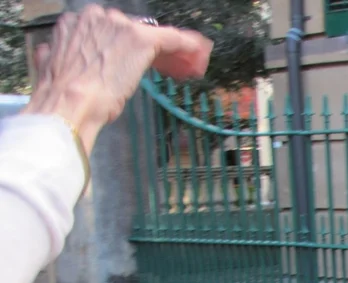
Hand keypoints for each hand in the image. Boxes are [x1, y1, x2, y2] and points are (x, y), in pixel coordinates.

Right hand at [23, 5, 212, 152]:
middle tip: (163, 67)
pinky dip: (187, 46)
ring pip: (153, 35)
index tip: (135, 59)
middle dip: (148, 50)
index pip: (110, 29)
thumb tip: (50, 56)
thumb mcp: (51, 67)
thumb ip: (56, 56)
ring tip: (184, 67)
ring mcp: (120, 26)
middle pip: (133, 30)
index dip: (126, 46)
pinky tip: (199, 56)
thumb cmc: (59, 96)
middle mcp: (97, 17)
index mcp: (74, 23)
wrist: (69, 103)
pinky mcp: (140, 39)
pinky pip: (172, 38)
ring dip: (170, 52)